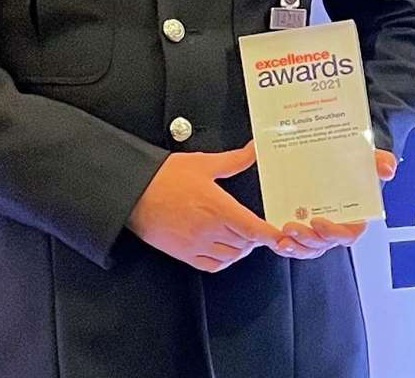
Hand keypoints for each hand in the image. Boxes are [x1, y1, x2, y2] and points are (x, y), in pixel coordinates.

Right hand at [127, 142, 283, 272]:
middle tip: (258, 229)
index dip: (269, 234)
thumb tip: (255, 149)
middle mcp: (209, 230)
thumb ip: (234, 160)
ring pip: (230, 256)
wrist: (133, 192)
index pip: (252, 228)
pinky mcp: (182, 253)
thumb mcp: (204, 163)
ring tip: (243, 238)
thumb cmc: (165, 176)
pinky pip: (211, 265)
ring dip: (240, 249)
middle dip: (255, 238)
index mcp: (218, 207)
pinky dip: (223, 260)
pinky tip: (225, 250)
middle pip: (244, 244)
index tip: (280, 236)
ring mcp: (195, 244)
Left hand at [272, 149, 397, 258]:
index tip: (318, 221)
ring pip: (307, 249)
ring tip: (282, 233)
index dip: (334, 232)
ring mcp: (316, 232)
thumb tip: (388, 169)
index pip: (349, 233)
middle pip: (324, 244)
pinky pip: (294, 247)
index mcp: (353, 216)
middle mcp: (334, 227)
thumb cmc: (346, 163)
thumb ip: (378, 161)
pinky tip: (274, 238)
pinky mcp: (299, 232)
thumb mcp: (362, 158)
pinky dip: (284, 245)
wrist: (316, 159)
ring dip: (295, 245)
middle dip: (308, 239)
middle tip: (291, 226)